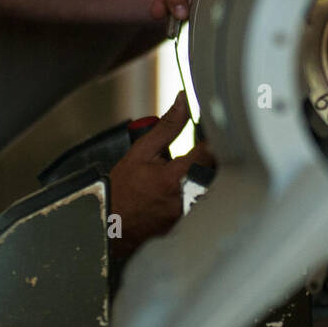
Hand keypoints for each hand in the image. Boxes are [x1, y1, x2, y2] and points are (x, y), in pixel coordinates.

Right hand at [107, 93, 213, 256]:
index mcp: (175, 178)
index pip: (211, 151)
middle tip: (195, 155)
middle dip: (210, 160)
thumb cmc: (121, 191)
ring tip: (187, 175)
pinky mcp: (191, 224)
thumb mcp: (141, 152)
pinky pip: (205, 204)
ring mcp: (190, 214)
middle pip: (217, 171)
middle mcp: (187, 199)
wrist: (110, 224)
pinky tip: (184, 192)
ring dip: (206, 177)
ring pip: (214, 188)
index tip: (205, 135)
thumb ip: (167, 126)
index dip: (211, 140)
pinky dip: (199, 194)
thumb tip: (183, 102)